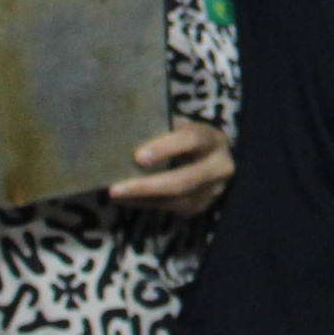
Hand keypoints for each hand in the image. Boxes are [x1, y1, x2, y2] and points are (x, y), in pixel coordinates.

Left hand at [107, 116, 232, 214]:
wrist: (210, 155)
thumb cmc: (184, 135)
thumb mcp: (178, 125)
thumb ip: (159, 127)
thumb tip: (125, 131)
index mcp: (212, 139)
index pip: (191, 141)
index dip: (165, 148)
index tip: (138, 157)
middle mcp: (220, 167)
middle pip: (183, 181)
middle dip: (147, 186)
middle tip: (115, 189)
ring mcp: (213, 191)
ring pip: (174, 200)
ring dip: (140, 198)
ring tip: (114, 193)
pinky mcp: (200, 206)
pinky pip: (170, 208)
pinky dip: (144, 204)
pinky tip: (126, 198)